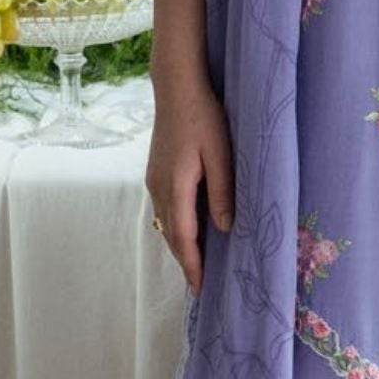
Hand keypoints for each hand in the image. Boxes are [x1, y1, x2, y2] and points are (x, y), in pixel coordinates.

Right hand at [146, 80, 234, 294]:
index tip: (201, 290)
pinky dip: (178, 227)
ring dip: (181, 246)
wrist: (177, 87)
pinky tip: (192, 232)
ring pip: (167, 224)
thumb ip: (222, 192)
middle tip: (201, 288)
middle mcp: (159, 188)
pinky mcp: (156, 173)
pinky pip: (167, 209)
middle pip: (171, 236)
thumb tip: (224, 228)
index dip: (193, 265)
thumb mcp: (221, 154)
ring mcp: (154, 180)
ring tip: (198, 266)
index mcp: (175, 186)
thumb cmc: (203, 116)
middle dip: (186, 263)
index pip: (183, 237)